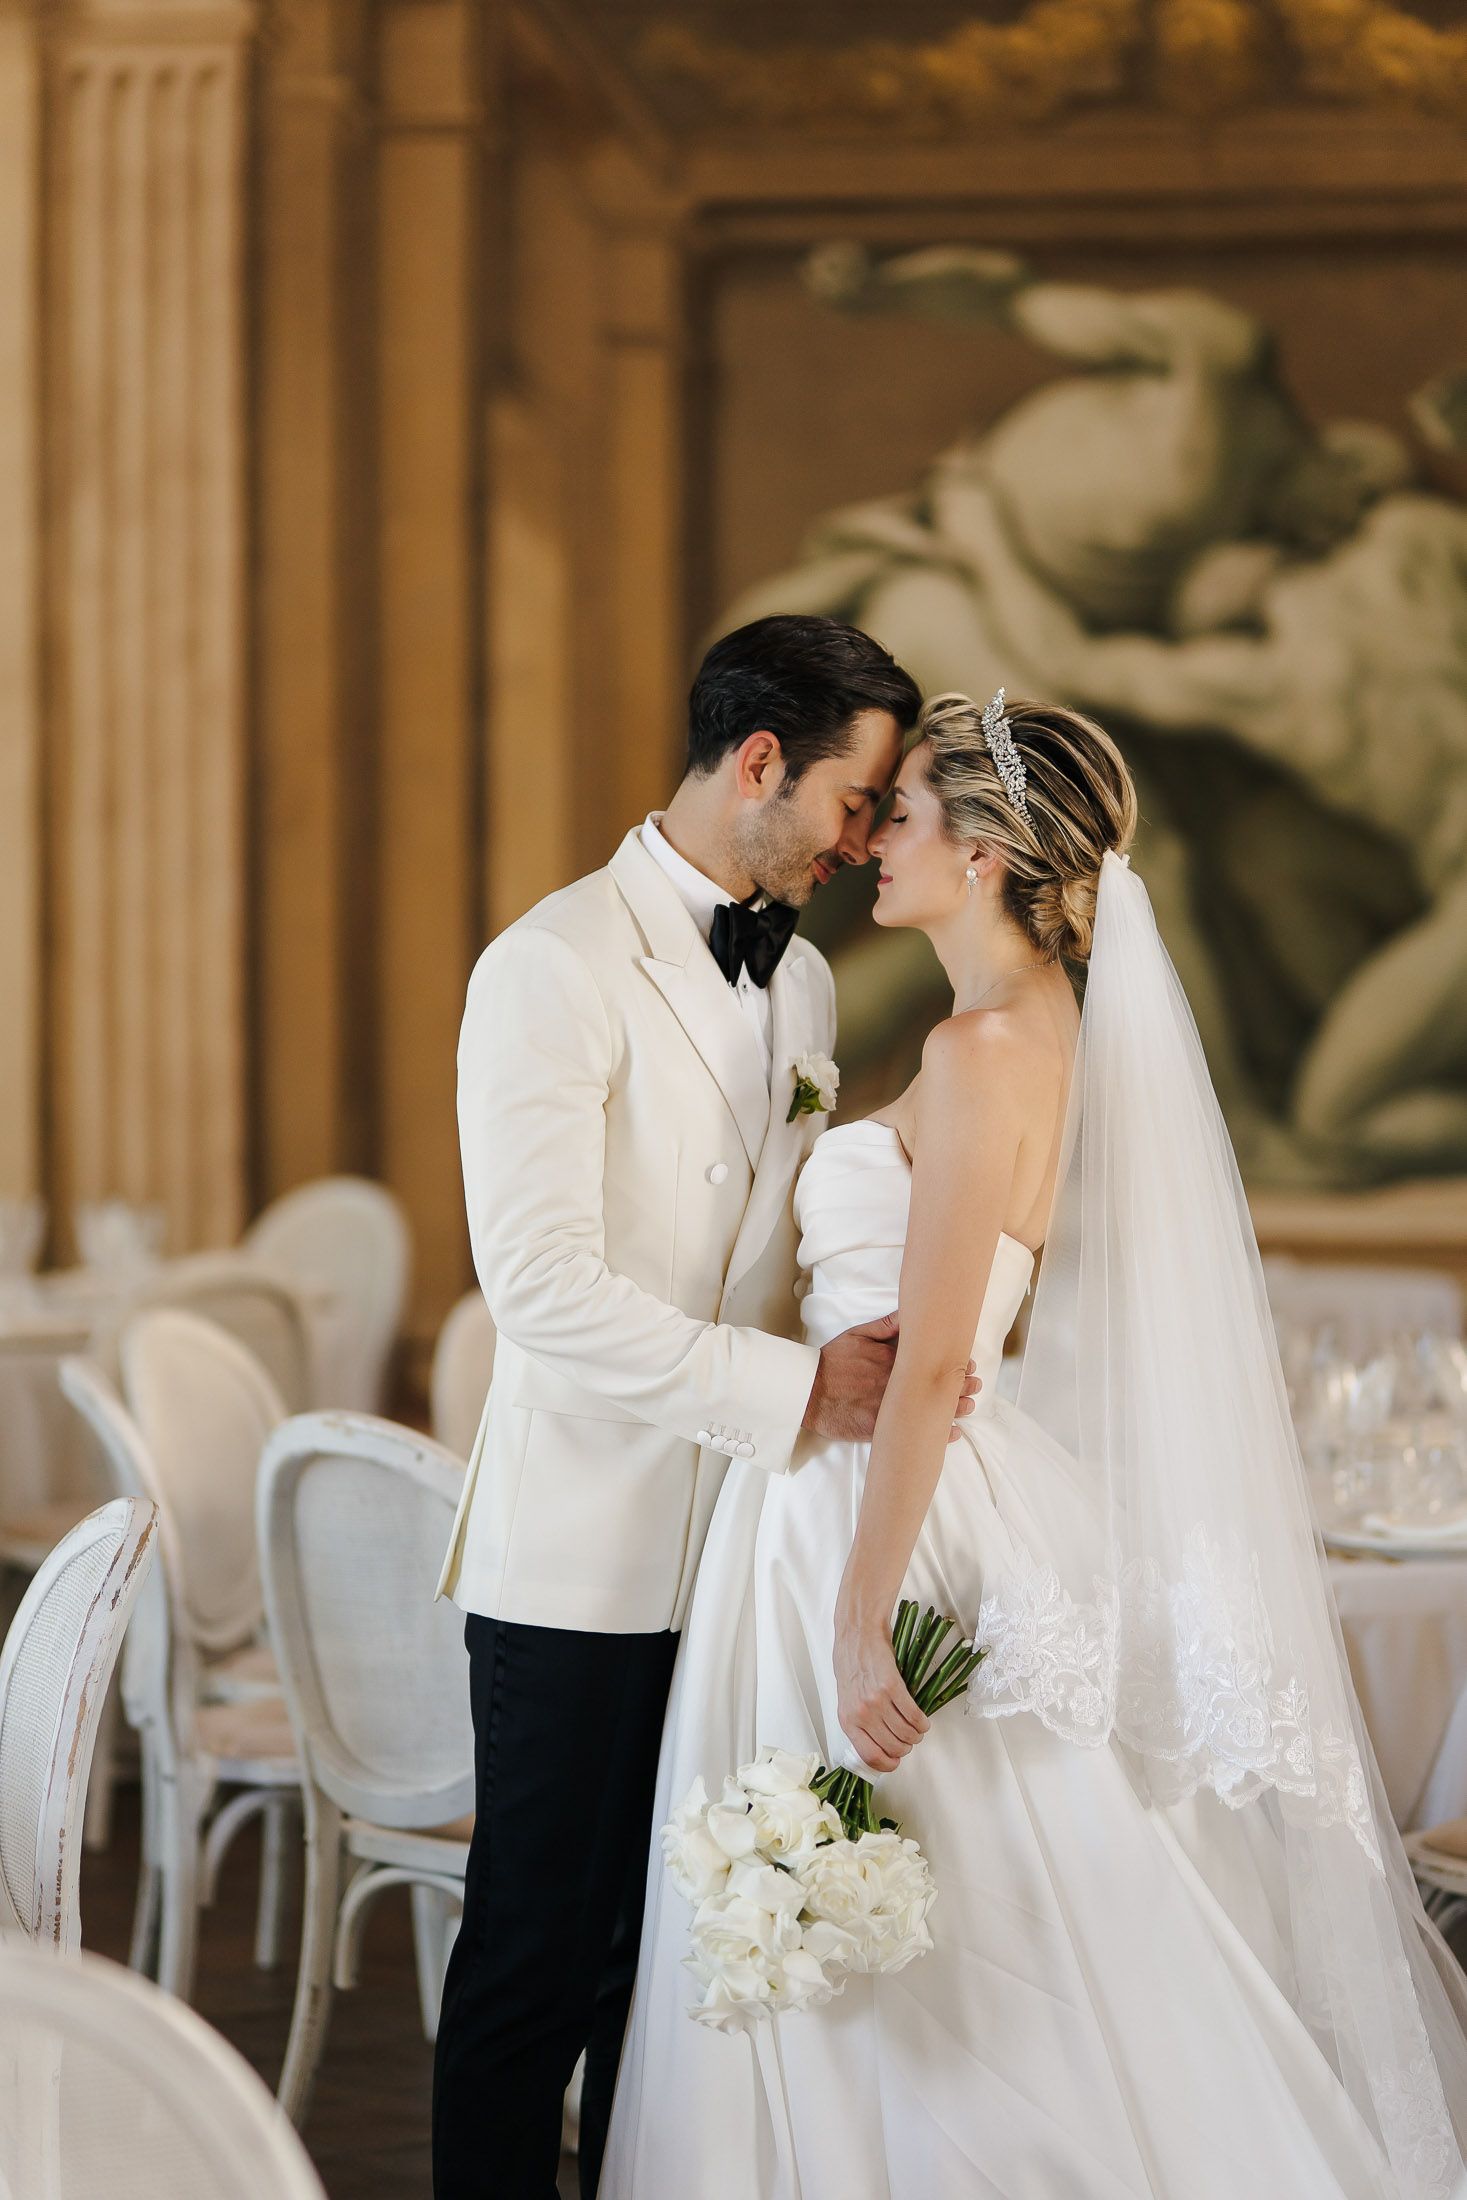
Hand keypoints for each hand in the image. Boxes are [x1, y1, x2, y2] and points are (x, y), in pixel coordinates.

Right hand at [803, 1313, 979, 1442]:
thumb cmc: (832, 1361)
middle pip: (935, 1383)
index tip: (967, 1363)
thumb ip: (886, 1325)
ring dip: (954, 1408)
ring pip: (930, 1407)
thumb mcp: (858, 1334)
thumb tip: (910, 1315)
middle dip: (960, 1384)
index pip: (931, 1359)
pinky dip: (935, 1433)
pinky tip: (951, 1433)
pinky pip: (913, 1431)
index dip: (953, 1362)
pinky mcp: (880, 1427)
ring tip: (969, 1406)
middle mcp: (894, 1381)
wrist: (808, 1391)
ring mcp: (889, 1405)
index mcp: (892, 1358)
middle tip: (976, 1384)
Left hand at [834, 1610, 928, 1774]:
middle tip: (909, 1739)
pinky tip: (923, 1720)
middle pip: (893, 1747)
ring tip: (918, 1729)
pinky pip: (914, 1715)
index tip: (896, 1761)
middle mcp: (861, 1714)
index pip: (870, 1756)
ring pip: (906, 1733)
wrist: (858, 1634)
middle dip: (906, 1747)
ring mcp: (876, 1701)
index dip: (888, 1764)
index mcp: (847, 1720)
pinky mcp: (892, 1687)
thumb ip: (860, 1722)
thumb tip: (880, 1743)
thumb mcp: (848, 1699)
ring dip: (917, 1735)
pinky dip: (922, 1721)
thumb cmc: (852, 1664)